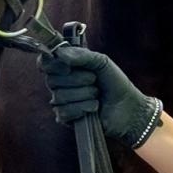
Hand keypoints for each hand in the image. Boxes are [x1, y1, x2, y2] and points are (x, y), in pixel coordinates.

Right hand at [38, 43, 161, 148]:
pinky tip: (94, 108)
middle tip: (94, 80)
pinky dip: (81, 109)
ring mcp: (61, 102)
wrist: (128, 107)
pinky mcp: (65, 118)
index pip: (45, 63)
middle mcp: (60, 84)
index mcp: (65, 67)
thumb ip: (81, 55)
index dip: (53, 64)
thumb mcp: (101, 62)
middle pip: (52, 80)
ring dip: (84, 95)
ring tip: (97, 95)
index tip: (68, 66)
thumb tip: (59, 53)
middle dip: (77, 79)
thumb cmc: (115, 82)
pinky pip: (63, 112)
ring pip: (59, 96)